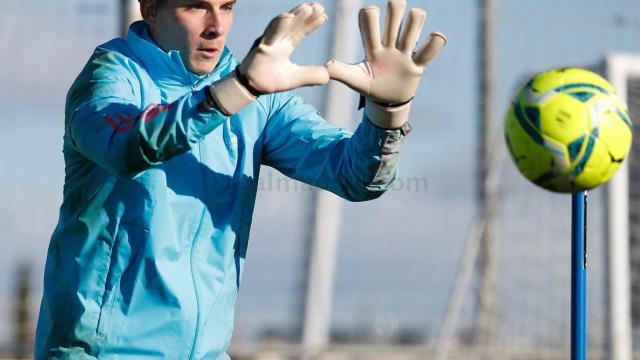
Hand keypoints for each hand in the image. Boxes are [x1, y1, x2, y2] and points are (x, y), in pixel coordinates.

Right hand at [207, 3, 328, 114]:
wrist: (250, 88)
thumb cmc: (270, 80)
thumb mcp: (294, 79)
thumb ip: (310, 76)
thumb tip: (328, 75)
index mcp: (285, 46)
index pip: (300, 32)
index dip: (311, 24)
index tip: (323, 16)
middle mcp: (277, 41)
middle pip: (293, 25)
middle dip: (306, 16)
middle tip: (320, 7)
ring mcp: (269, 42)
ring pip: (282, 25)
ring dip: (294, 16)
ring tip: (307, 8)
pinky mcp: (261, 47)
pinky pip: (270, 34)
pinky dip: (279, 25)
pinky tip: (288, 16)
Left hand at [326, 0, 445, 127]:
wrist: (387, 102)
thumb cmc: (370, 86)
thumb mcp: (355, 80)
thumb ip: (341, 72)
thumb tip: (326, 67)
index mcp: (373, 45)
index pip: (370, 18)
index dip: (370, 15)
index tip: (369, 21)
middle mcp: (390, 43)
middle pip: (395, 11)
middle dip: (395, 9)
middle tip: (393, 21)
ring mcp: (406, 52)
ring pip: (414, 22)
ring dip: (415, 22)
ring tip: (408, 42)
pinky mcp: (418, 64)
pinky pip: (430, 49)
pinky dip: (435, 42)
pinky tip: (435, 38)